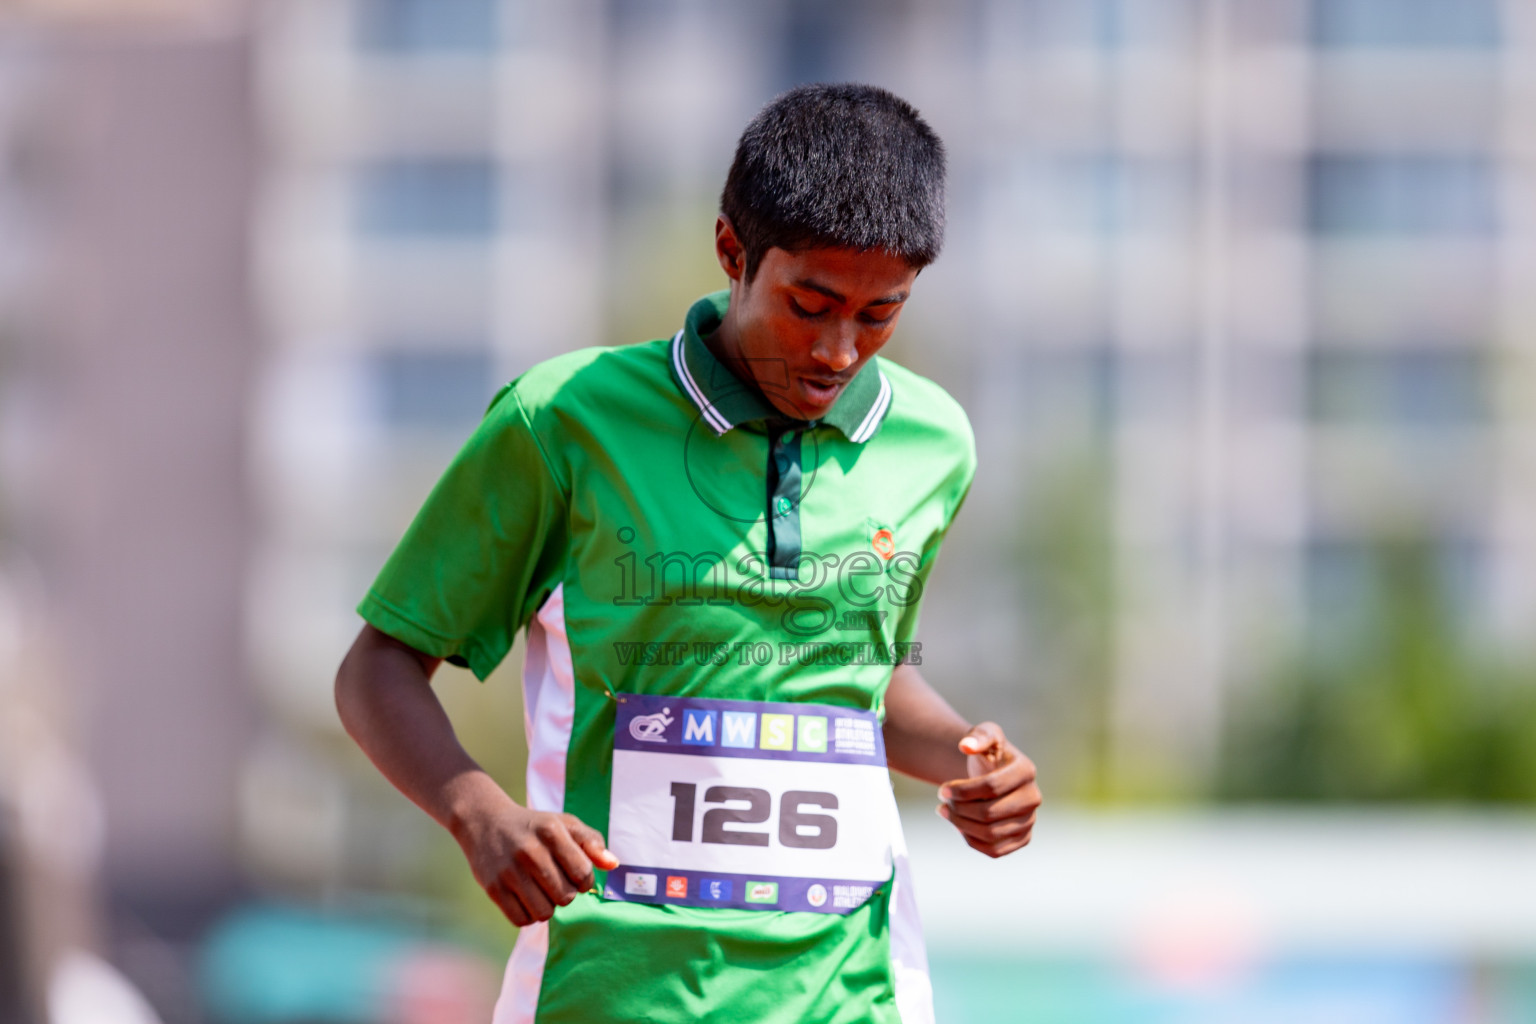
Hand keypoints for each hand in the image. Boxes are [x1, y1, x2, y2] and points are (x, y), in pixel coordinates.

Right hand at [454, 798, 620, 926]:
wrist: (486, 822)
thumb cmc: (535, 827)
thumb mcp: (564, 824)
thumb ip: (592, 842)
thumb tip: (613, 864)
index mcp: (552, 832)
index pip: (583, 874)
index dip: (585, 880)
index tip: (576, 874)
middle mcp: (530, 851)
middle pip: (565, 897)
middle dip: (566, 894)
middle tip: (556, 881)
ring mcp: (509, 871)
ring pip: (544, 913)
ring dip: (547, 906)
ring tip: (541, 890)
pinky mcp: (493, 888)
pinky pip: (521, 920)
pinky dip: (528, 915)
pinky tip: (526, 898)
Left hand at [936, 722, 1040, 857]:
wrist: (992, 773)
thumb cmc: (987, 752)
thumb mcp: (983, 734)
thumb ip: (977, 736)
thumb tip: (966, 746)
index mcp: (1026, 770)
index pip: (991, 787)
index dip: (962, 791)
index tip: (941, 790)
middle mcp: (1033, 797)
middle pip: (989, 813)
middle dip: (958, 809)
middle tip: (941, 803)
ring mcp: (1029, 820)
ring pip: (990, 834)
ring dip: (961, 825)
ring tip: (945, 812)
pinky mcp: (1022, 839)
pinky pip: (995, 850)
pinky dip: (971, 840)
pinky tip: (958, 825)